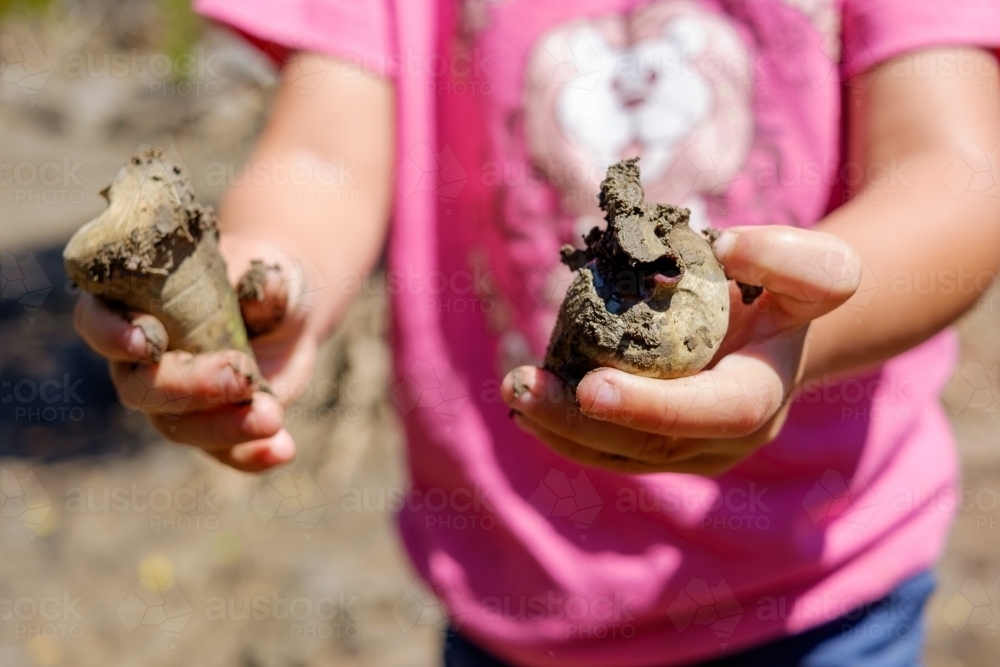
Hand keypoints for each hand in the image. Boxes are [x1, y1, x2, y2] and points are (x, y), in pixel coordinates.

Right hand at [73, 234, 317, 471]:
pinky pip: (223, 453)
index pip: (98, 321)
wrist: (290, 314)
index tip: (146, 340)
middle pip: (141, 388)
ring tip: (272, 415)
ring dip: (224, 427)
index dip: (112, 333)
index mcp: (137, 307)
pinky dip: (252, 457)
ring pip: (178, 427)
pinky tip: (283, 449)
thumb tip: (268, 289)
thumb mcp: (269, 271)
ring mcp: (177, 401)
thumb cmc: (262, 278)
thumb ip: (264, 284)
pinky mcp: (214, 427)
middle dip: (189, 386)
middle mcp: (144, 361)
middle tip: (241, 374)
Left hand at [502, 226, 861, 474]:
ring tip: (514, 388)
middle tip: (522, 386)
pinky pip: (606, 449)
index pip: (715, 412)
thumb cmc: (787, 295)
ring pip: (618, 454)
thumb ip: (788, 256)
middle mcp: (725, 438)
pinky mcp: (657, 448)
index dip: (654, 406)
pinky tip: (525, 401)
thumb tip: (726, 247)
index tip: (592, 387)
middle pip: (649, 444)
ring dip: (559, 427)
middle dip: (580, 421)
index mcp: (762, 395)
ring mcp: (688, 451)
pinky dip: (563, 428)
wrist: (775, 335)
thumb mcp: (816, 266)